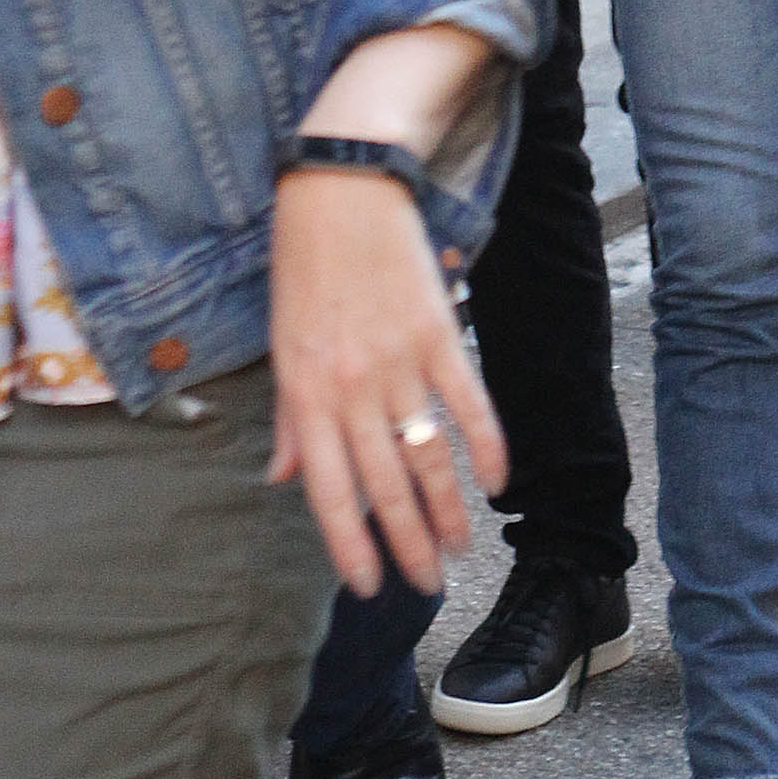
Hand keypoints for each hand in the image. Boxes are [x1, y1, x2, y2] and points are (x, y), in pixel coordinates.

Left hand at [267, 168, 506, 598]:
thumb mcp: (281, 345)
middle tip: (429, 586)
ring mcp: (400, 363)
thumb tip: (285, 478)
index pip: (329, 492)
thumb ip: (292, 418)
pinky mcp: (440, 334)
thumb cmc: (304, 267)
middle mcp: (353, 389)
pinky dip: (486, 445)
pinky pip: (468, 403)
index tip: (370, 587)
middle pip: (385, 486)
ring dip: (447, 509)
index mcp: (308, 395)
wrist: (343, 191)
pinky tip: (496, 481)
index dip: (350, 545)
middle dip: (408, 544)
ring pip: (428, 455)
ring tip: (461, 548)